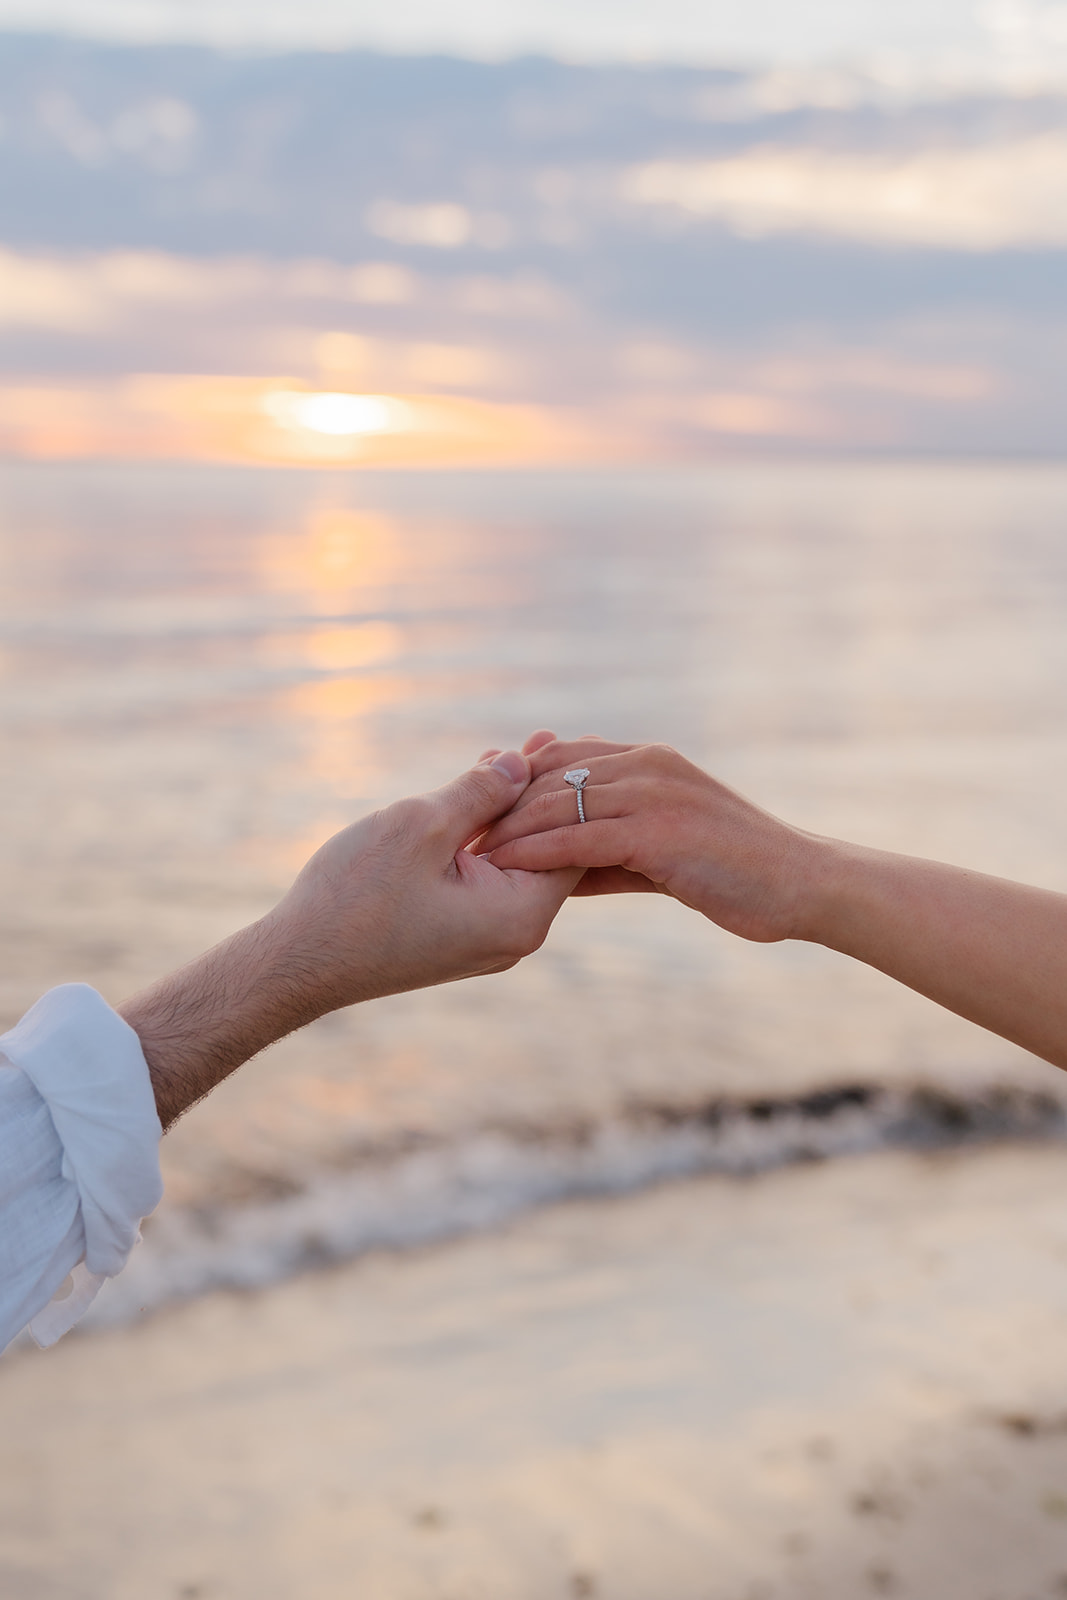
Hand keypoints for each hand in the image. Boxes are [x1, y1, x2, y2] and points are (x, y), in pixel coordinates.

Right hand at [268, 750, 581, 1009]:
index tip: (558, 741)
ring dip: (503, 814)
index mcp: (521, 915)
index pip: (574, 843)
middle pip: (546, 852)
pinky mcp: (458, 937)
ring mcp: (486, 940)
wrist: (296, 963)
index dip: (565, 789)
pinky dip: (480, 840)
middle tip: (540, 738)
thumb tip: (522, 763)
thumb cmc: (357, 896)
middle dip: (536, 796)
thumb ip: (480, 792)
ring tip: (506, 757)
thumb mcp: (421, 825)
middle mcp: (515, 936)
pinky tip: (472, 798)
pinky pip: (484, 880)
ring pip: (511, 863)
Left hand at [478, 736, 825, 943]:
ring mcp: (653, 792)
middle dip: (497, 804)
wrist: (801, 885)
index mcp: (648, 760)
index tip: (474, 809)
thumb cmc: (736, 875)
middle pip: (548, 774)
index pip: (561, 756)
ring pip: (556, 803)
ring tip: (467, 855)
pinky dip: (535, 852)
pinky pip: (578, 837)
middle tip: (454, 832)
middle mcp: (646, 764)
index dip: (512, 781)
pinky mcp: (659, 830)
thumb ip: (607, 852)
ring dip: (506, 830)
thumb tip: (549, 870)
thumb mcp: (663, 854)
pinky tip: (505, 871)